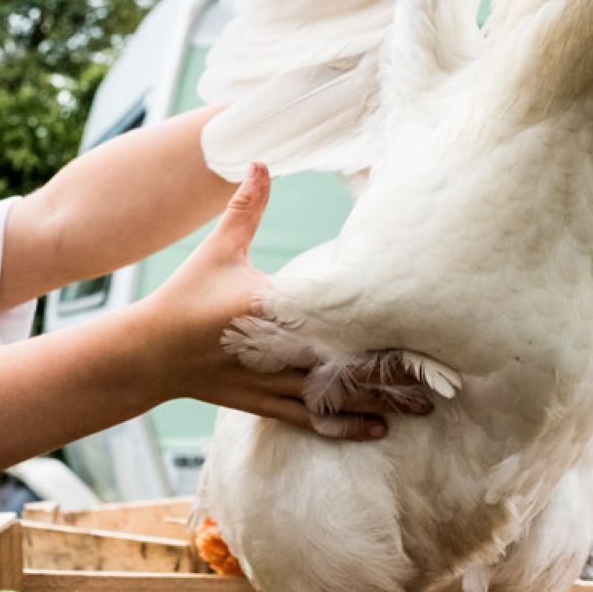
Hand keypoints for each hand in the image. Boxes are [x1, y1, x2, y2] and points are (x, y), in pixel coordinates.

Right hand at [138, 164, 433, 440]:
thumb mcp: (219, 250)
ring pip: (337, 398)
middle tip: (442, 381)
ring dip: (381, 404)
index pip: (336, 320)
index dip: (379, 328)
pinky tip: (377, 431)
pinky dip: (345, 426)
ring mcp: (273, 383)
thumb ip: (245, 208)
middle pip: (349, 366)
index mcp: (272, 311)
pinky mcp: (265, 404)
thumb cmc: (185, 298)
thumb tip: (261, 160)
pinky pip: (312, 419)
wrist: (149, 354)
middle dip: (395, 375)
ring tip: (423, 409)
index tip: (421, 328)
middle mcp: (278, 352)